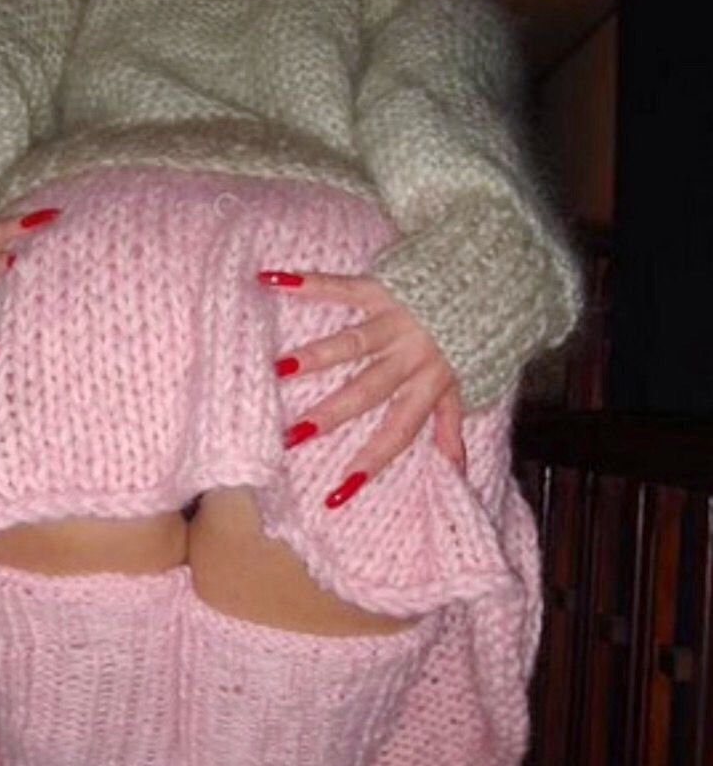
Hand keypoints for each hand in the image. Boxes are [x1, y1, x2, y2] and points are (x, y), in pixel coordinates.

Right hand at [258, 269, 464, 507]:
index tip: (338, 492)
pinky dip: (309, 283)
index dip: (373, 461)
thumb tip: (455, 472)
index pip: (399, 430)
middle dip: (331, 413)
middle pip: (368, 390)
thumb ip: (450, 425)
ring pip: (353, 343)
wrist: (491, 273)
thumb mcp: (467, 383)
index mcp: (428, 384)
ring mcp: (394, 320)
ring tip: (279, 369)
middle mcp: (409, 356)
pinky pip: (343, 286)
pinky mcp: (381, 286)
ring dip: (316, 355)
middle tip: (292, 435)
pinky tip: (273, 281)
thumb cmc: (473, 334)